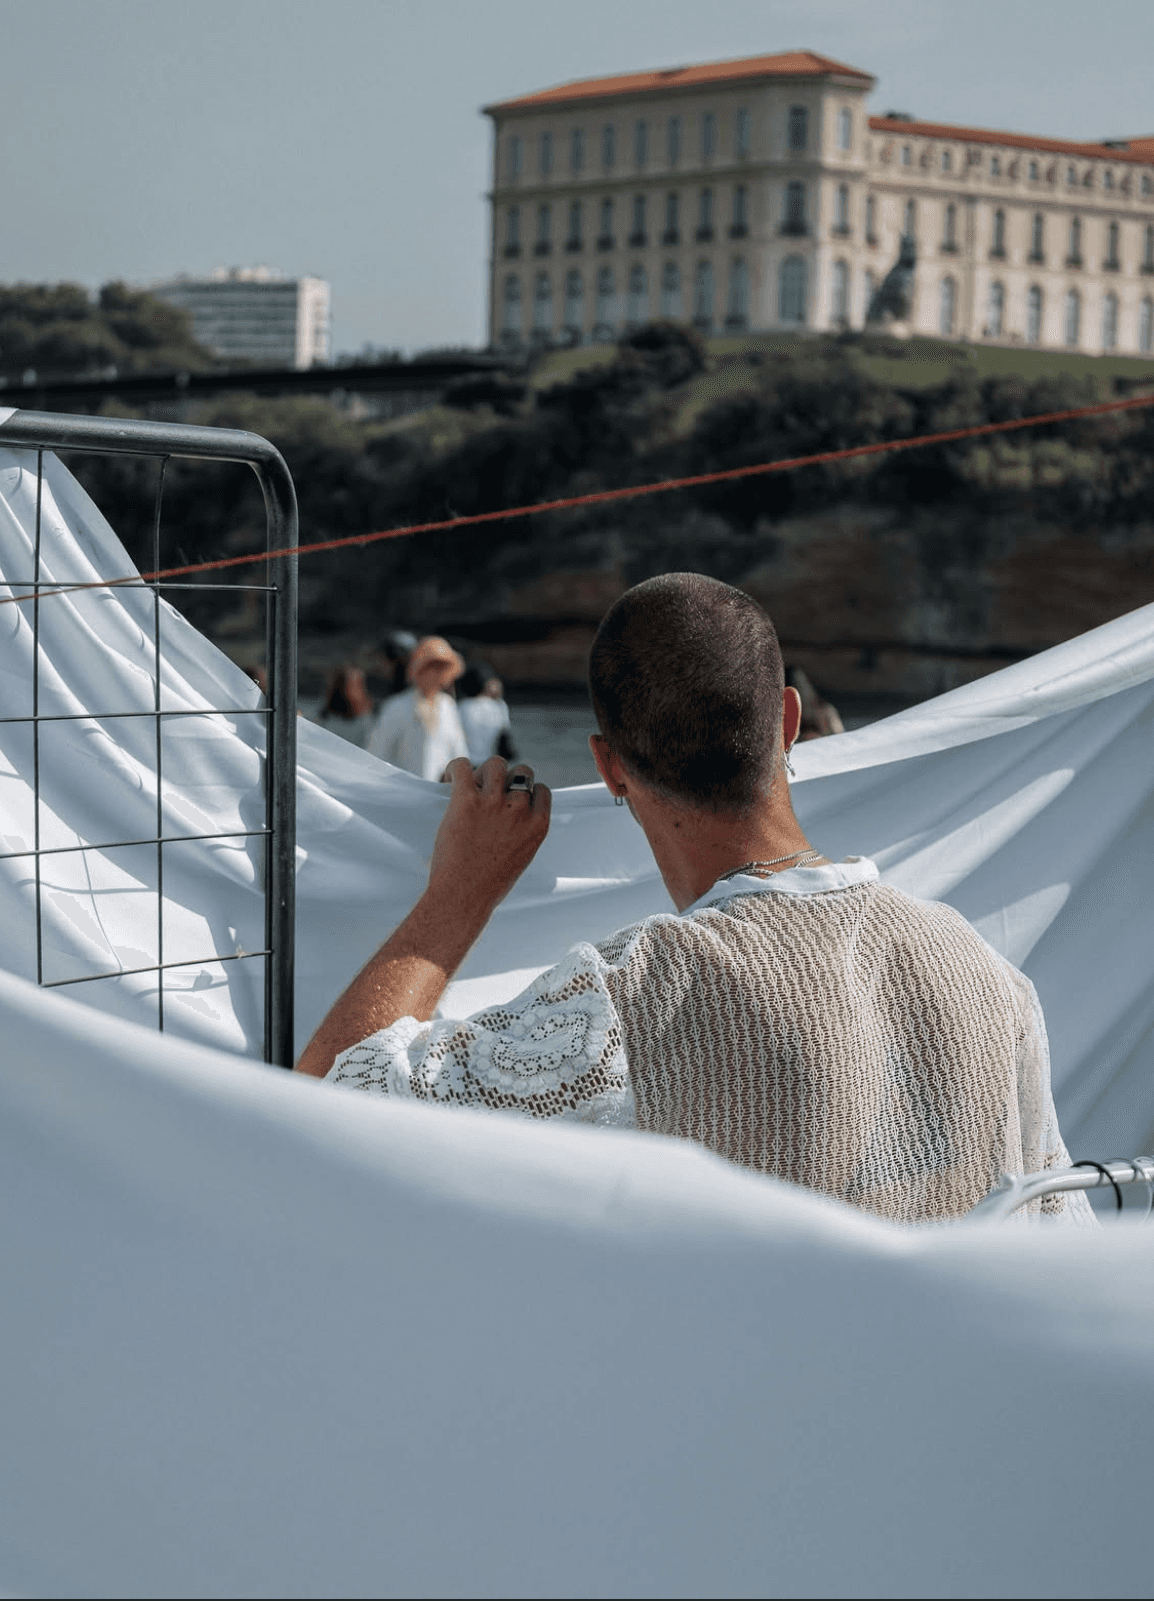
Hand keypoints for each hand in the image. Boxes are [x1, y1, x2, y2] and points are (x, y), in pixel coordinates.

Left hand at [428, 757, 550, 916]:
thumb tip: (508, 822)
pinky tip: (449, 781)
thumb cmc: (487, 886)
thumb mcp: (520, 859)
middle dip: (507, 778)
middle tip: (488, 793)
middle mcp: (519, 810)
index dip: (526, 791)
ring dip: (484, 771)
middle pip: (521, 772)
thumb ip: (521, 835)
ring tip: (469, 785)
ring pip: (495, 764)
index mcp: (537, 825)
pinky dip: (456, 768)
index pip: (541, 790)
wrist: (464, 897)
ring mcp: (493, 803)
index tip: (512, 798)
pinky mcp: (466, 800)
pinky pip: (463, 766)